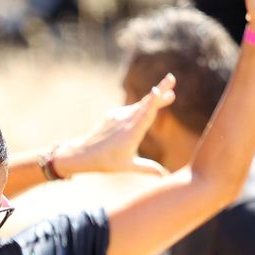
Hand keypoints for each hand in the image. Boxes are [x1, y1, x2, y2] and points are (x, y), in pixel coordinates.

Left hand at [54, 74, 176, 177]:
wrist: (83, 153)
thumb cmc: (106, 162)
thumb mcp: (128, 166)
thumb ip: (147, 168)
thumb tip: (164, 176)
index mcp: (131, 133)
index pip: (145, 114)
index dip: (153, 101)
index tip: (158, 89)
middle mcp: (125, 121)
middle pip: (146, 103)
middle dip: (160, 90)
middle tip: (171, 78)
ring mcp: (119, 116)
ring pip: (140, 104)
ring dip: (154, 98)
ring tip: (170, 95)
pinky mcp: (114, 114)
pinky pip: (132, 108)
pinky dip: (143, 105)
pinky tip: (150, 106)